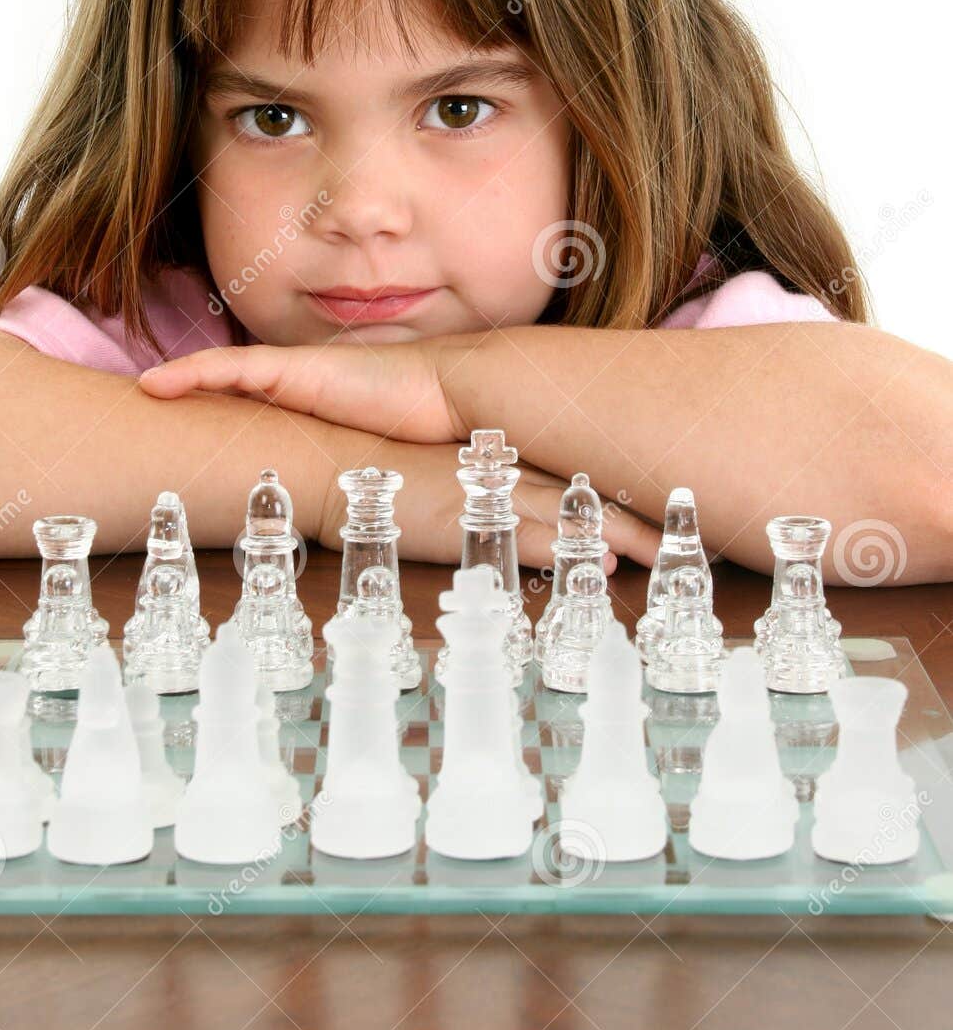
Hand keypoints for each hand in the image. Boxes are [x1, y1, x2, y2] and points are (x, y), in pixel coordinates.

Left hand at [139, 336, 464, 442]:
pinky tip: (154, 383)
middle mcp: (301, 383)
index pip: (261, 401)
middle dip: (194, 390)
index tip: (195, 427)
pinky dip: (189, 372)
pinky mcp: (292, 367)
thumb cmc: (424, 431)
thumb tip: (357, 516)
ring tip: (142, 390)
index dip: (224, 404)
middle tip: (153, 404)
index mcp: (319, 403)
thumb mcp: (377, 460)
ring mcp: (295, 371)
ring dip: (181, 379)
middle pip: (233, 383)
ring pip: (221, 371)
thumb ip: (356, 474)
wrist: (450, 395)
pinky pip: (227, 367)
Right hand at [318, 439, 661, 573]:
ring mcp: (492, 499)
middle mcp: (507, 476)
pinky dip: (565, 552)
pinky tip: (597, 564)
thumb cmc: (389, 478)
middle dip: (638, 517)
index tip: (664, 509)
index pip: (577, 481)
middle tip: (685, 535)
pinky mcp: (472, 522)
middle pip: (588, 497)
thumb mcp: (447, 480)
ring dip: (617, 536)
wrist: (343, 467)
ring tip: (665, 553)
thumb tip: (526, 522)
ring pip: (570, 518)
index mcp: (504, 464)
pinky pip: (527, 539)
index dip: (622, 496)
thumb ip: (487, 496)